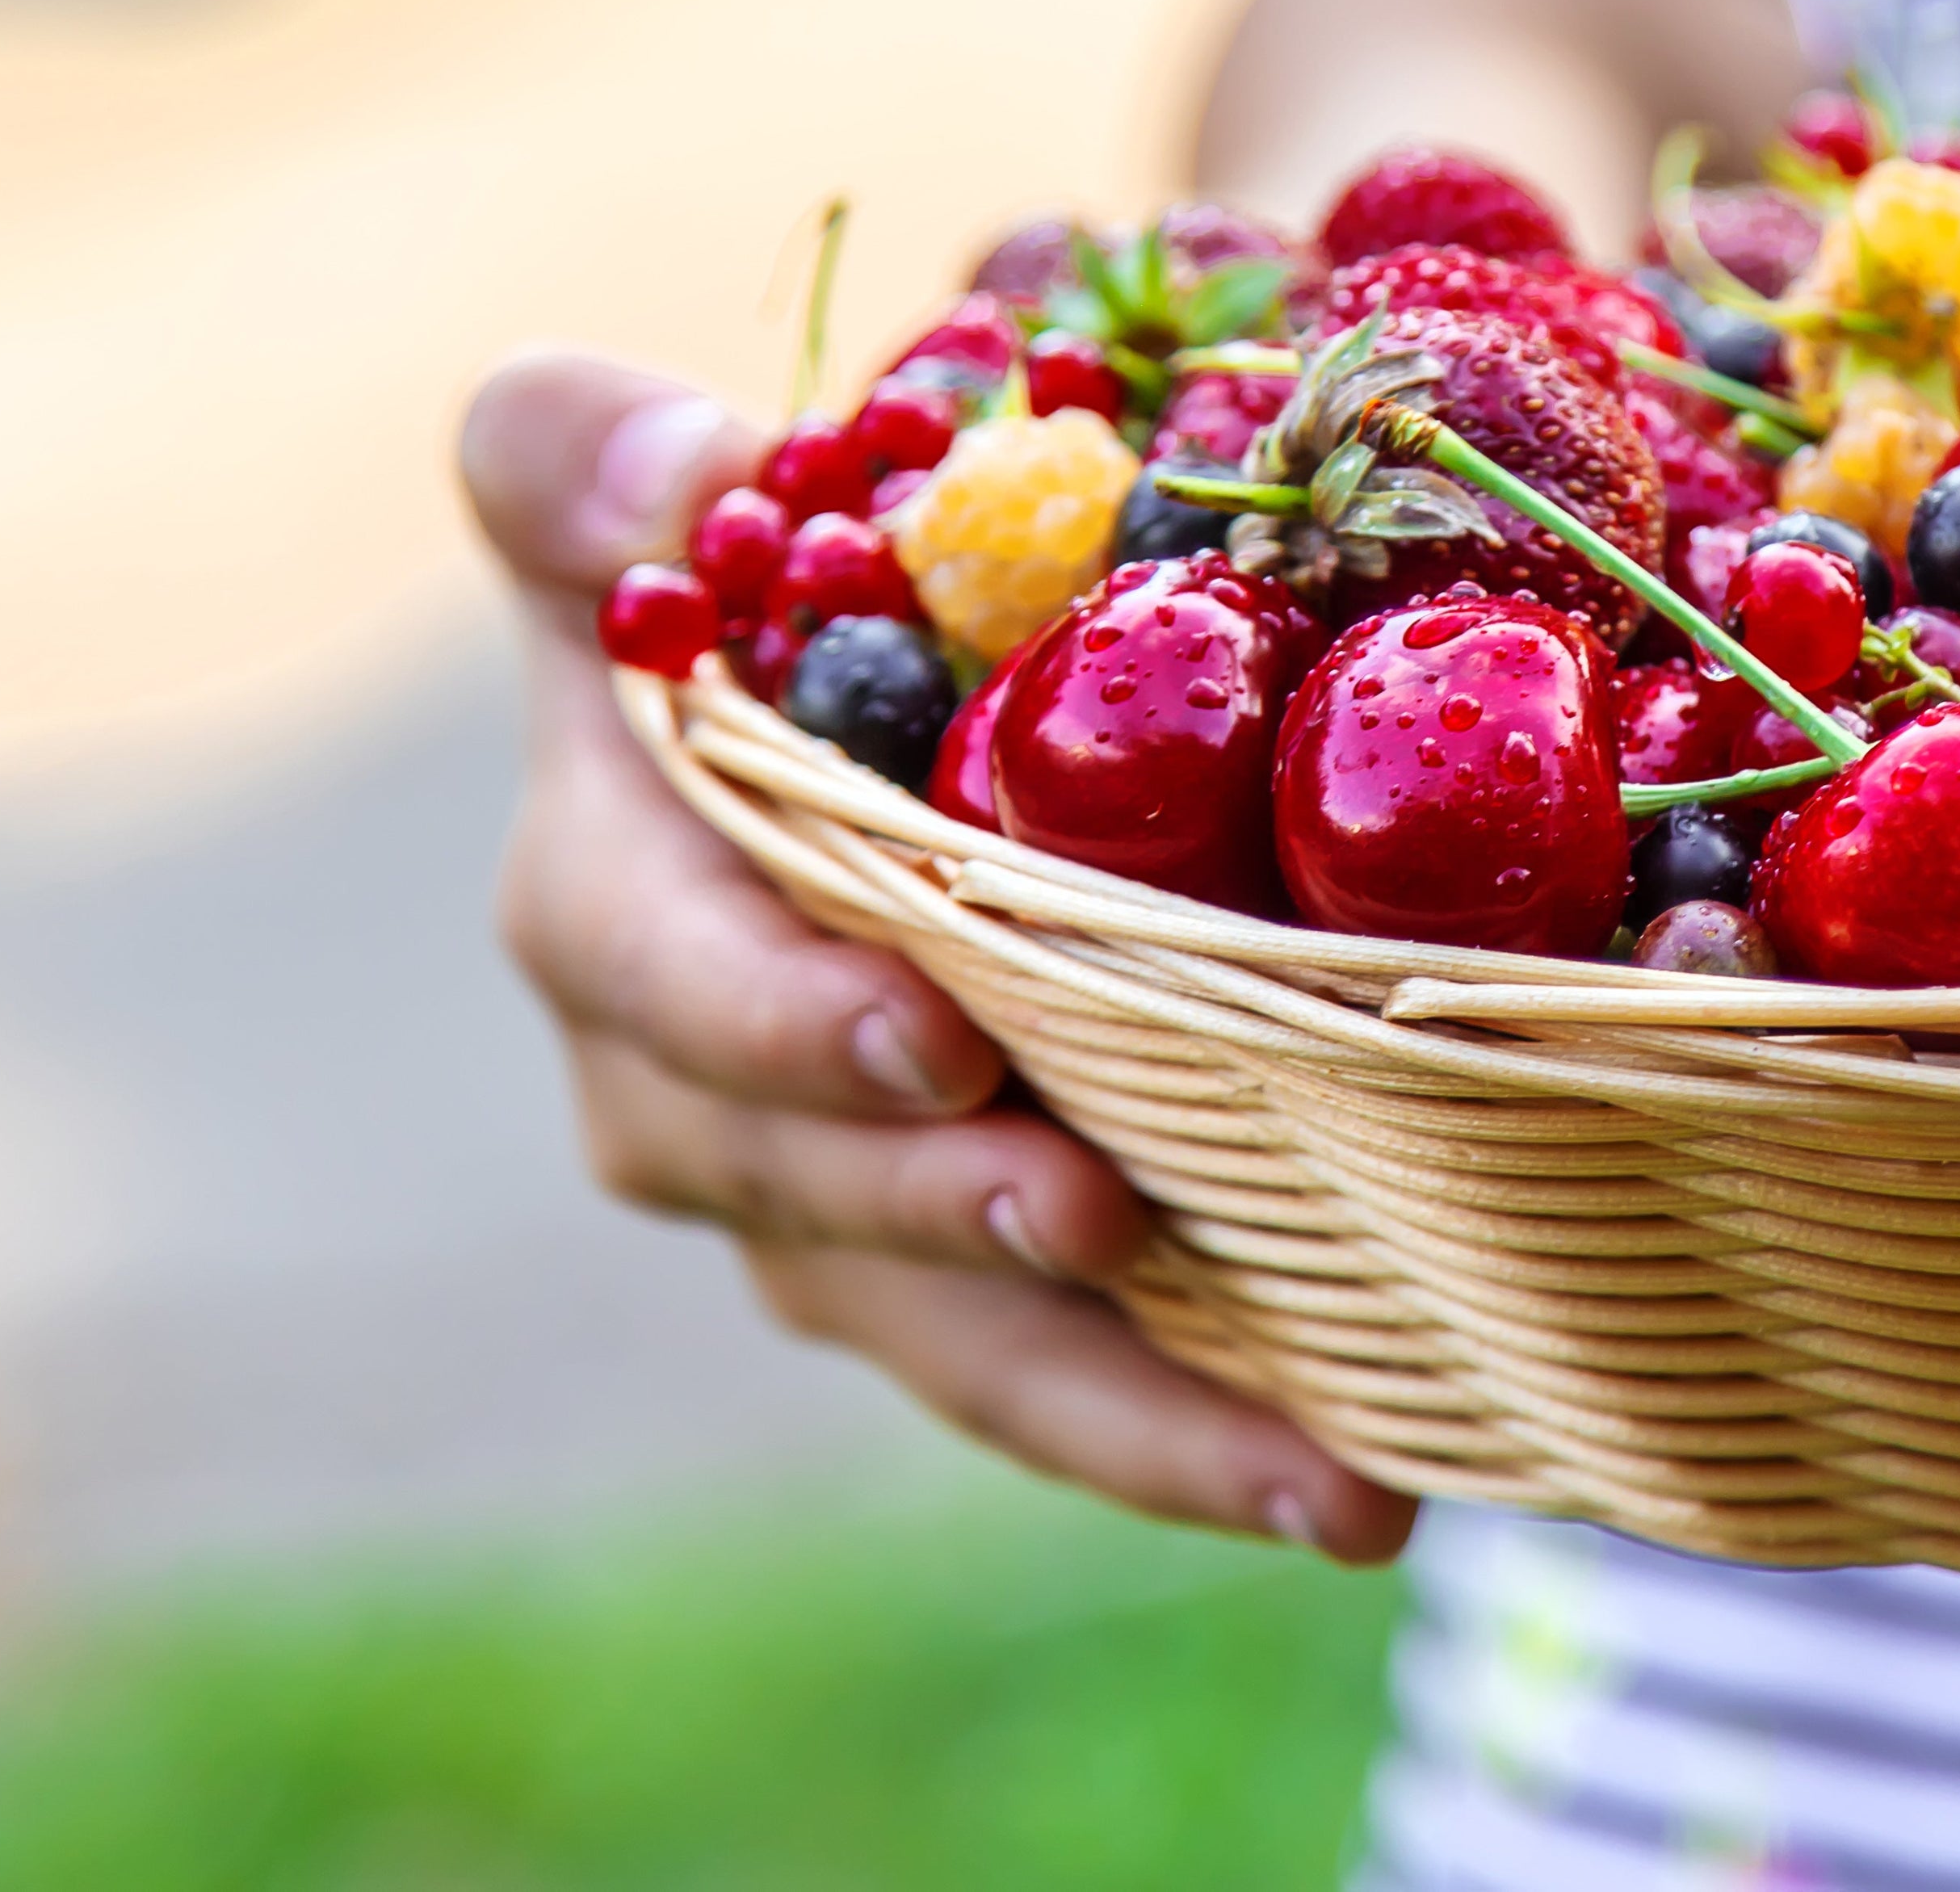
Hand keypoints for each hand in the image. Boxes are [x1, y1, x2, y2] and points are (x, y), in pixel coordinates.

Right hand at [461, 351, 1414, 1560]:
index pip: (649, 960)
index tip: (927, 1038)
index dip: (769, 1010)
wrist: (841, 696)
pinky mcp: (949, 1281)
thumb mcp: (645, 493)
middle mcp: (686, 1075)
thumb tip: (682, 470)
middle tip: (1103, 1218)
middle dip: (951, 1219)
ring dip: (1122, 1409)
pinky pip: (1055, 1379)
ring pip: (947, 1333)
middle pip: (802, 1185)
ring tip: (1314, 1471)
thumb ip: (595, 466)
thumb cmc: (763, 574)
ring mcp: (822, 1202)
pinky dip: (1192, 1443)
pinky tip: (1364, 1492)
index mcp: (611, 881)